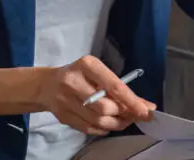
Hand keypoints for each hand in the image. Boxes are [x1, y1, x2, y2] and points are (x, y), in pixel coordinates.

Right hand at [35, 56, 154, 135]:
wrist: (48, 85)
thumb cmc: (80, 75)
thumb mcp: (98, 72)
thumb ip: (119, 87)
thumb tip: (144, 105)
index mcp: (87, 65)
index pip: (113, 86)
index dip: (131, 101)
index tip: (146, 110)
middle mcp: (74, 82)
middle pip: (105, 106)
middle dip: (123, 113)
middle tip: (135, 115)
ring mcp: (66, 101)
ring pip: (97, 120)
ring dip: (116, 123)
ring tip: (126, 120)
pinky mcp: (63, 116)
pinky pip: (88, 128)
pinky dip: (104, 129)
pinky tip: (111, 124)